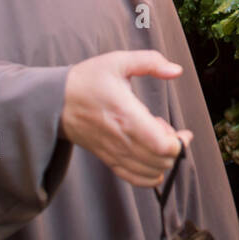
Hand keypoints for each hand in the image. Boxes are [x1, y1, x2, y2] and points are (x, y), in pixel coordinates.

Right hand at [60, 50, 193, 187]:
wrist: (55, 101)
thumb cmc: (87, 80)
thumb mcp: (118, 61)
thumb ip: (150, 61)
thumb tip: (176, 70)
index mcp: (126, 115)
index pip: (162, 145)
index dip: (179, 144)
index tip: (183, 131)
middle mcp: (121, 138)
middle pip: (160, 161)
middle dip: (175, 150)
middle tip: (170, 131)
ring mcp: (114, 152)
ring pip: (150, 173)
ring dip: (162, 161)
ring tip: (157, 141)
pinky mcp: (108, 159)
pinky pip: (134, 178)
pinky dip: (149, 175)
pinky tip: (151, 159)